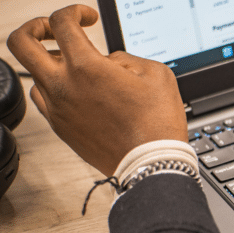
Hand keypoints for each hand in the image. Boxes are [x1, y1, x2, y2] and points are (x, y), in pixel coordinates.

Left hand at [7, 5, 186, 175]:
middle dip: (36, 28)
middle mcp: (64, 86)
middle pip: (21, 42)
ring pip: (32, 73)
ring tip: (74, 65)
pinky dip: (55, 87)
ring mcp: (57, 108)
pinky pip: (44, 98)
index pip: (61, 22)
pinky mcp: (60, 127)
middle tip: (56, 31)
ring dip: (49, 62)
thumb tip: (109, 61)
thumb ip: (125, 58)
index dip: (75, 12)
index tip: (88, 19)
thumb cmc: (157, 122)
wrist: (151, 161)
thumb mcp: (155, 73)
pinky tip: (76, 89)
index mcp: (87, 67)